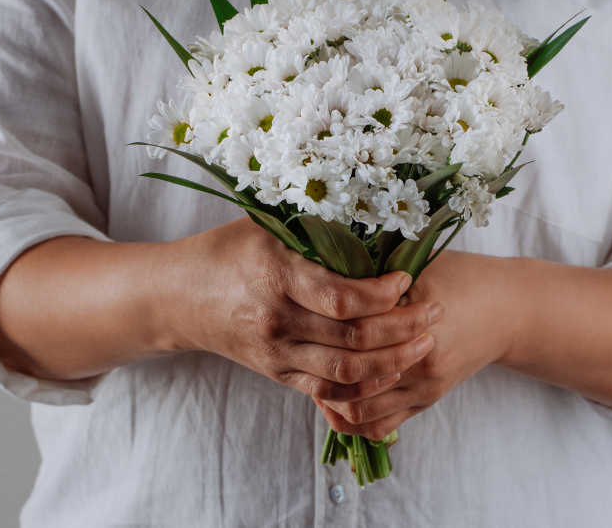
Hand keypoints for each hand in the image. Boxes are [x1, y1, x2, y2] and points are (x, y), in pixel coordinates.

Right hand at [163, 217, 438, 402]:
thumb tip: (372, 221)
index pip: (343, 298)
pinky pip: (328, 391)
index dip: (384, 295)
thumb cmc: (225, 252)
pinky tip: (391, 370)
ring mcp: (276, 354)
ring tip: (423, 342)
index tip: (407, 280)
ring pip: (348, 372)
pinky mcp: (277, 373)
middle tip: (434, 312)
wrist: (177, 297)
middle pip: (355, 339)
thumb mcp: (265, 227)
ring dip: (394, 360)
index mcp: (276, 276)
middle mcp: (277, 321)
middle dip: (405, 328)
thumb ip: (313, 230)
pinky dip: (365, 386)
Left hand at [314, 250, 513, 439]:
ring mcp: (423, 388)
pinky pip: (378, 424)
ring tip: (310, 370)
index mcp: (418, 320)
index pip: (355, 332)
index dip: (324, 322)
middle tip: (297, 343)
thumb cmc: (461, 276)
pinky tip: (331, 396)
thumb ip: (375, 267)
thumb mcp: (420, 262)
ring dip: (329, 396)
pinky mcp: (426, 402)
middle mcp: (420, 362)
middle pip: (351, 375)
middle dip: (319, 362)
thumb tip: (323, 260)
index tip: (302, 308)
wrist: (507, 309)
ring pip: (359, 409)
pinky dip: (348, 416)